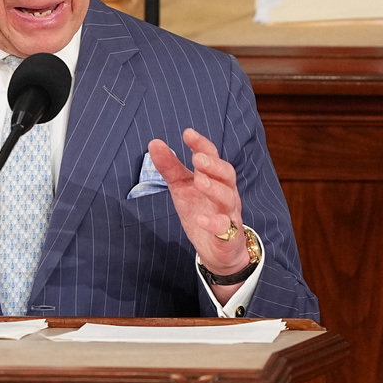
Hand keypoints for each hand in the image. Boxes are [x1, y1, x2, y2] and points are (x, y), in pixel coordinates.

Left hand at [147, 129, 249, 292]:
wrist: (218, 249)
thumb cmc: (201, 210)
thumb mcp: (182, 187)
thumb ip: (170, 167)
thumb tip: (154, 142)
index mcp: (214, 178)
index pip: (212, 156)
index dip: (202, 144)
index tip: (188, 133)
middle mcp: (225, 192)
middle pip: (227, 173)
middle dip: (213, 165)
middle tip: (197, 158)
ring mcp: (229, 213)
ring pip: (228, 197)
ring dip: (214, 188)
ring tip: (199, 181)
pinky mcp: (228, 236)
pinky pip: (225, 227)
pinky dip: (214, 222)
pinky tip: (201, 219)